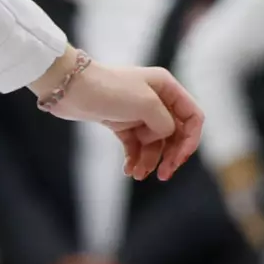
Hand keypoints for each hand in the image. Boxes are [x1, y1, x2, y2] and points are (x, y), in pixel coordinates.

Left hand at [33, 50, 203, 180]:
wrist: (71, 88)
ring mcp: (138, 112)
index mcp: (167, 88)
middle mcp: (156, 99)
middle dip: (170, 155)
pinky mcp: (122, 122)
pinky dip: (135, 158)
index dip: (190, 141)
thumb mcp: (147, 104)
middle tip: (162, 175)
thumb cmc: (111, 90)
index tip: (178, 160)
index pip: (193, 116)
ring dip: (149, 161)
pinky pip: (136, 145)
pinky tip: (129, 170)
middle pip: (175, 133)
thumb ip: (166, 123)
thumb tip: (165, 136)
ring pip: (154, 143)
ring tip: (137, 174)